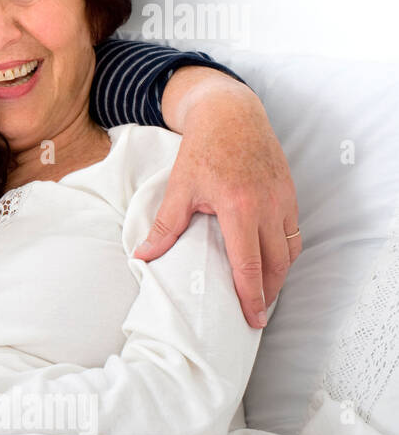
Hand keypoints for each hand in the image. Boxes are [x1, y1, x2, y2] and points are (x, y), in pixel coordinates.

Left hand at [138, 70, 300, 327]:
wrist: (231, 115)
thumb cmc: (202, 150)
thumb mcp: (180, 188)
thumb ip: (165, 227)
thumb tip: (142, 257)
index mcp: (239, 208)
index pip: (249, 265)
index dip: (250, 296)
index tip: (251, 319)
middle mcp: (267, 207)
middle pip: (275, 265)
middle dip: (267, 294)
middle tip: (256, 315)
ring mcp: (283, 200)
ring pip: (289, 251)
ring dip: (278, 276)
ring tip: (263, 295)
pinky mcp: (289, 194)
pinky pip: (293, 233)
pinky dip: (285, 254)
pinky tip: (271, 264)